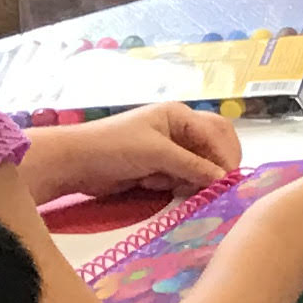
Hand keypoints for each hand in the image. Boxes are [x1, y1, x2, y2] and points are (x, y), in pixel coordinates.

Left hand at [54, 102, 245, 198]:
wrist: (76, 163)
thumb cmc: (114, 147)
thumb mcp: (157, 153)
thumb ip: (193, 165)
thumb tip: (224, 179)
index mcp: (180, 115)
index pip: (218, 133)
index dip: (225, 156)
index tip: (226, 181)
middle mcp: (179, 130)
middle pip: (214, 148)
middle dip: (212, 167)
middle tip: (207, 186)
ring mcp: (170, 149)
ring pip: (199, 167)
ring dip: (189, 179)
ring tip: (169, 185)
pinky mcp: (160, 167)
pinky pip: (182, 178)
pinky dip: (175, 185)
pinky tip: (152, 184)